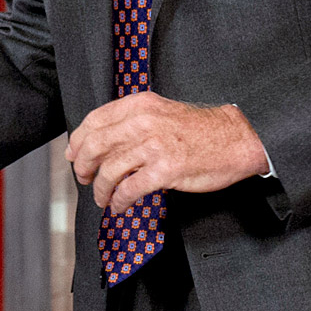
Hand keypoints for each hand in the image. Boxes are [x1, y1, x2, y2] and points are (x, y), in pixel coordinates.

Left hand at [66, 92, 268, 215]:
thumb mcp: (161, 112)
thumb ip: (131, 121)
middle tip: (83, 177)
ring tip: (102, 197)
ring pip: (110, 170)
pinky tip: (119, 205)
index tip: (73, 154)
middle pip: (95, 145)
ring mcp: (154, 146)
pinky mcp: (166, 170)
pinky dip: (119, 201)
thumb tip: (100, 142)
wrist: (236, 138)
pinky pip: (130, 189)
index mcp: (140, 105)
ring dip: (100, 188)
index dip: (78, 141)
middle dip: (83, 166)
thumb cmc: (199, 129)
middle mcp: (143, 122)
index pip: (94, 120)